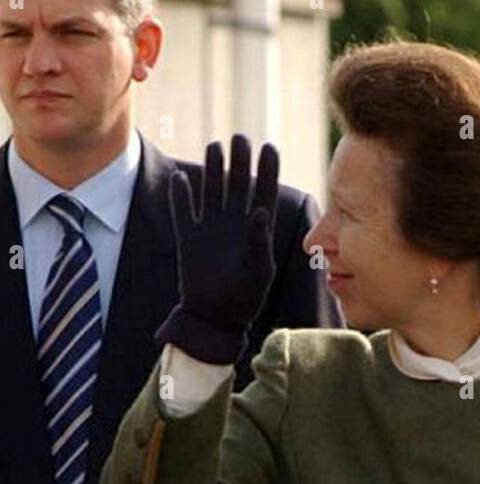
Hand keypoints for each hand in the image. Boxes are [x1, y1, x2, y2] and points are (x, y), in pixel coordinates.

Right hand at [155, 133, 278, 363]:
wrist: (214, 319)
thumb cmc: (244, 300)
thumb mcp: (260, 272)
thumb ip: (260, 242)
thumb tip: (260, 211)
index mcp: (256, 229)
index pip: (264, 192)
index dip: (267, 169)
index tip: (269, 147)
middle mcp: (234, 223)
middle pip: (237, 183)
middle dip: (240, 160)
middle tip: (240, 138)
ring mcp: (210, 228)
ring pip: (211, 189)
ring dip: (213, 168)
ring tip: (215, 146)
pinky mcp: (188, 237)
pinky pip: (182, 210)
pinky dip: (180, 195)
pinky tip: (181, 179)